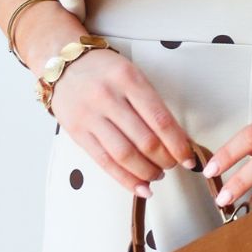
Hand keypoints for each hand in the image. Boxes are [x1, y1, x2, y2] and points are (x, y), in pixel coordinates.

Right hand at [48, 48, 198, 197]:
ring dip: (146, 172)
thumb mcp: (132, 74)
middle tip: (173, 165)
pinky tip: (140, 186)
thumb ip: (151, 104)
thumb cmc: (103, 70)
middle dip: (165, 160)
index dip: (179, 145)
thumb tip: (176, 139)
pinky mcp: (77, 132)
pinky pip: (104, 162)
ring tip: (157, 175)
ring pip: (125, 155)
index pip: (161, 120)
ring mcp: (90, 116)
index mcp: (128, 79)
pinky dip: (125, 179)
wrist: (62, 65)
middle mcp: (108, 97)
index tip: (189, 158)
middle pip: (145, 141)